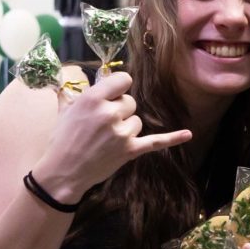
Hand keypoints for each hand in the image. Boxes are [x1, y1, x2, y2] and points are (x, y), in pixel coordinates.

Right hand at [36, 71, 190, 198]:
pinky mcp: (130, 150)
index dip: (118, 87)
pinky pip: (155, 141)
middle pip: (130, 101)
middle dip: (119, 110)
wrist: (62, 173)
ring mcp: (121, 133)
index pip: (123, 80)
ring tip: (107, 139)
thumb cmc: (61, 140)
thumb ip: (76, 92)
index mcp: (93, 99)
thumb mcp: (65, 111)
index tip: (113, 94)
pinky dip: (172, 138)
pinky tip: (187, 134)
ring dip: (126, 127)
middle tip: (102, 125)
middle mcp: (109, 113)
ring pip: (137, 120)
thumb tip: (78, 76)